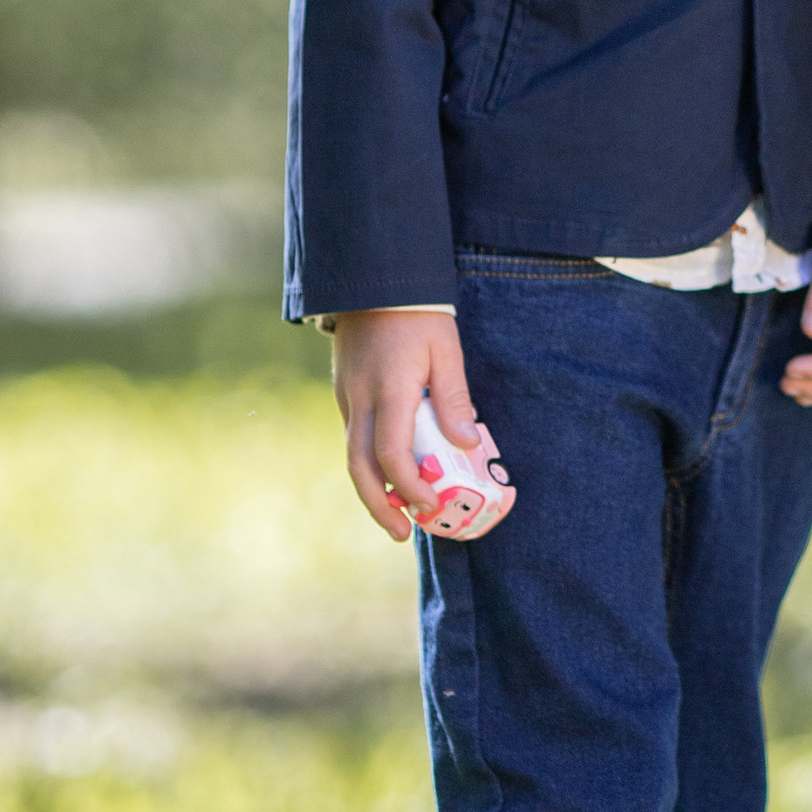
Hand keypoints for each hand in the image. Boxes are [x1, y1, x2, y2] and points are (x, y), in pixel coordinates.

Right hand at [333, 310, 489, 536]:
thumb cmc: (416, 312)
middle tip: (402, 534)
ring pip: (351, 455)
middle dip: (379, 507)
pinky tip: (391, 473)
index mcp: (389, 390)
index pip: (391, 455)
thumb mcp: (445, 348)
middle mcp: (360, 400)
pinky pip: (353, 437)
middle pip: (359, 468)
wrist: (371, 277)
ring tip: (399, 512)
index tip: (429, 505)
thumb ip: (454, 397)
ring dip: (372, 489)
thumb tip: (467, 444)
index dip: (409, 487)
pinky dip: (369, 464)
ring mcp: (347, 397)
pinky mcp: (344, 392)